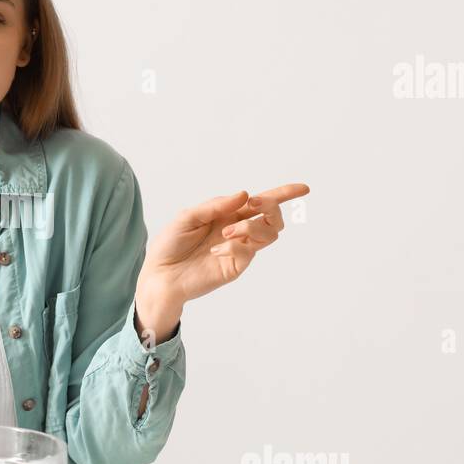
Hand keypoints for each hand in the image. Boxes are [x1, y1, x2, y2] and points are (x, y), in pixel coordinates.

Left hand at [137, 183, 310, 319]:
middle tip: (254, 204)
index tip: (303, 188)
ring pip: (269, 233)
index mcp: (228, 214)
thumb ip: (216, 205)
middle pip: (273, 217)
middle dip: (271, 205)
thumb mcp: (188, 217)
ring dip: (252, 226)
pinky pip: (249, 251)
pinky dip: (235, 245)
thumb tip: (245, 194)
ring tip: (226, 232)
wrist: (160, 274)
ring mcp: (240, 249)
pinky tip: (215, 250)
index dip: (284, 194)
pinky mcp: (237, 266)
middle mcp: (238, 230)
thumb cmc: (170, 244)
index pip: (261, 203)